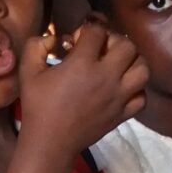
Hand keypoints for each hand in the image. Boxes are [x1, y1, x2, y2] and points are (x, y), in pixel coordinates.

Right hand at [19, 22, 147, 154]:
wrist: (51, 142)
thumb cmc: (38, 106)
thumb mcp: (28, 71)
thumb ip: (37, 45)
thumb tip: (53, 38)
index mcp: (82, 63)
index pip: (97, 31)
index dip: (87, 30)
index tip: (76, 41)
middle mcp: (106, 77)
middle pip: (127, 45)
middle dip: (114, 40)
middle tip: (101, 49)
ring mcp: (119, 96)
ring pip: (143, 69)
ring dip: (133, 61)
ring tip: (118, 65)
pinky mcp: (123, 114)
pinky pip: (142, 97)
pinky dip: (137, 89)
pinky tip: (122, 88)